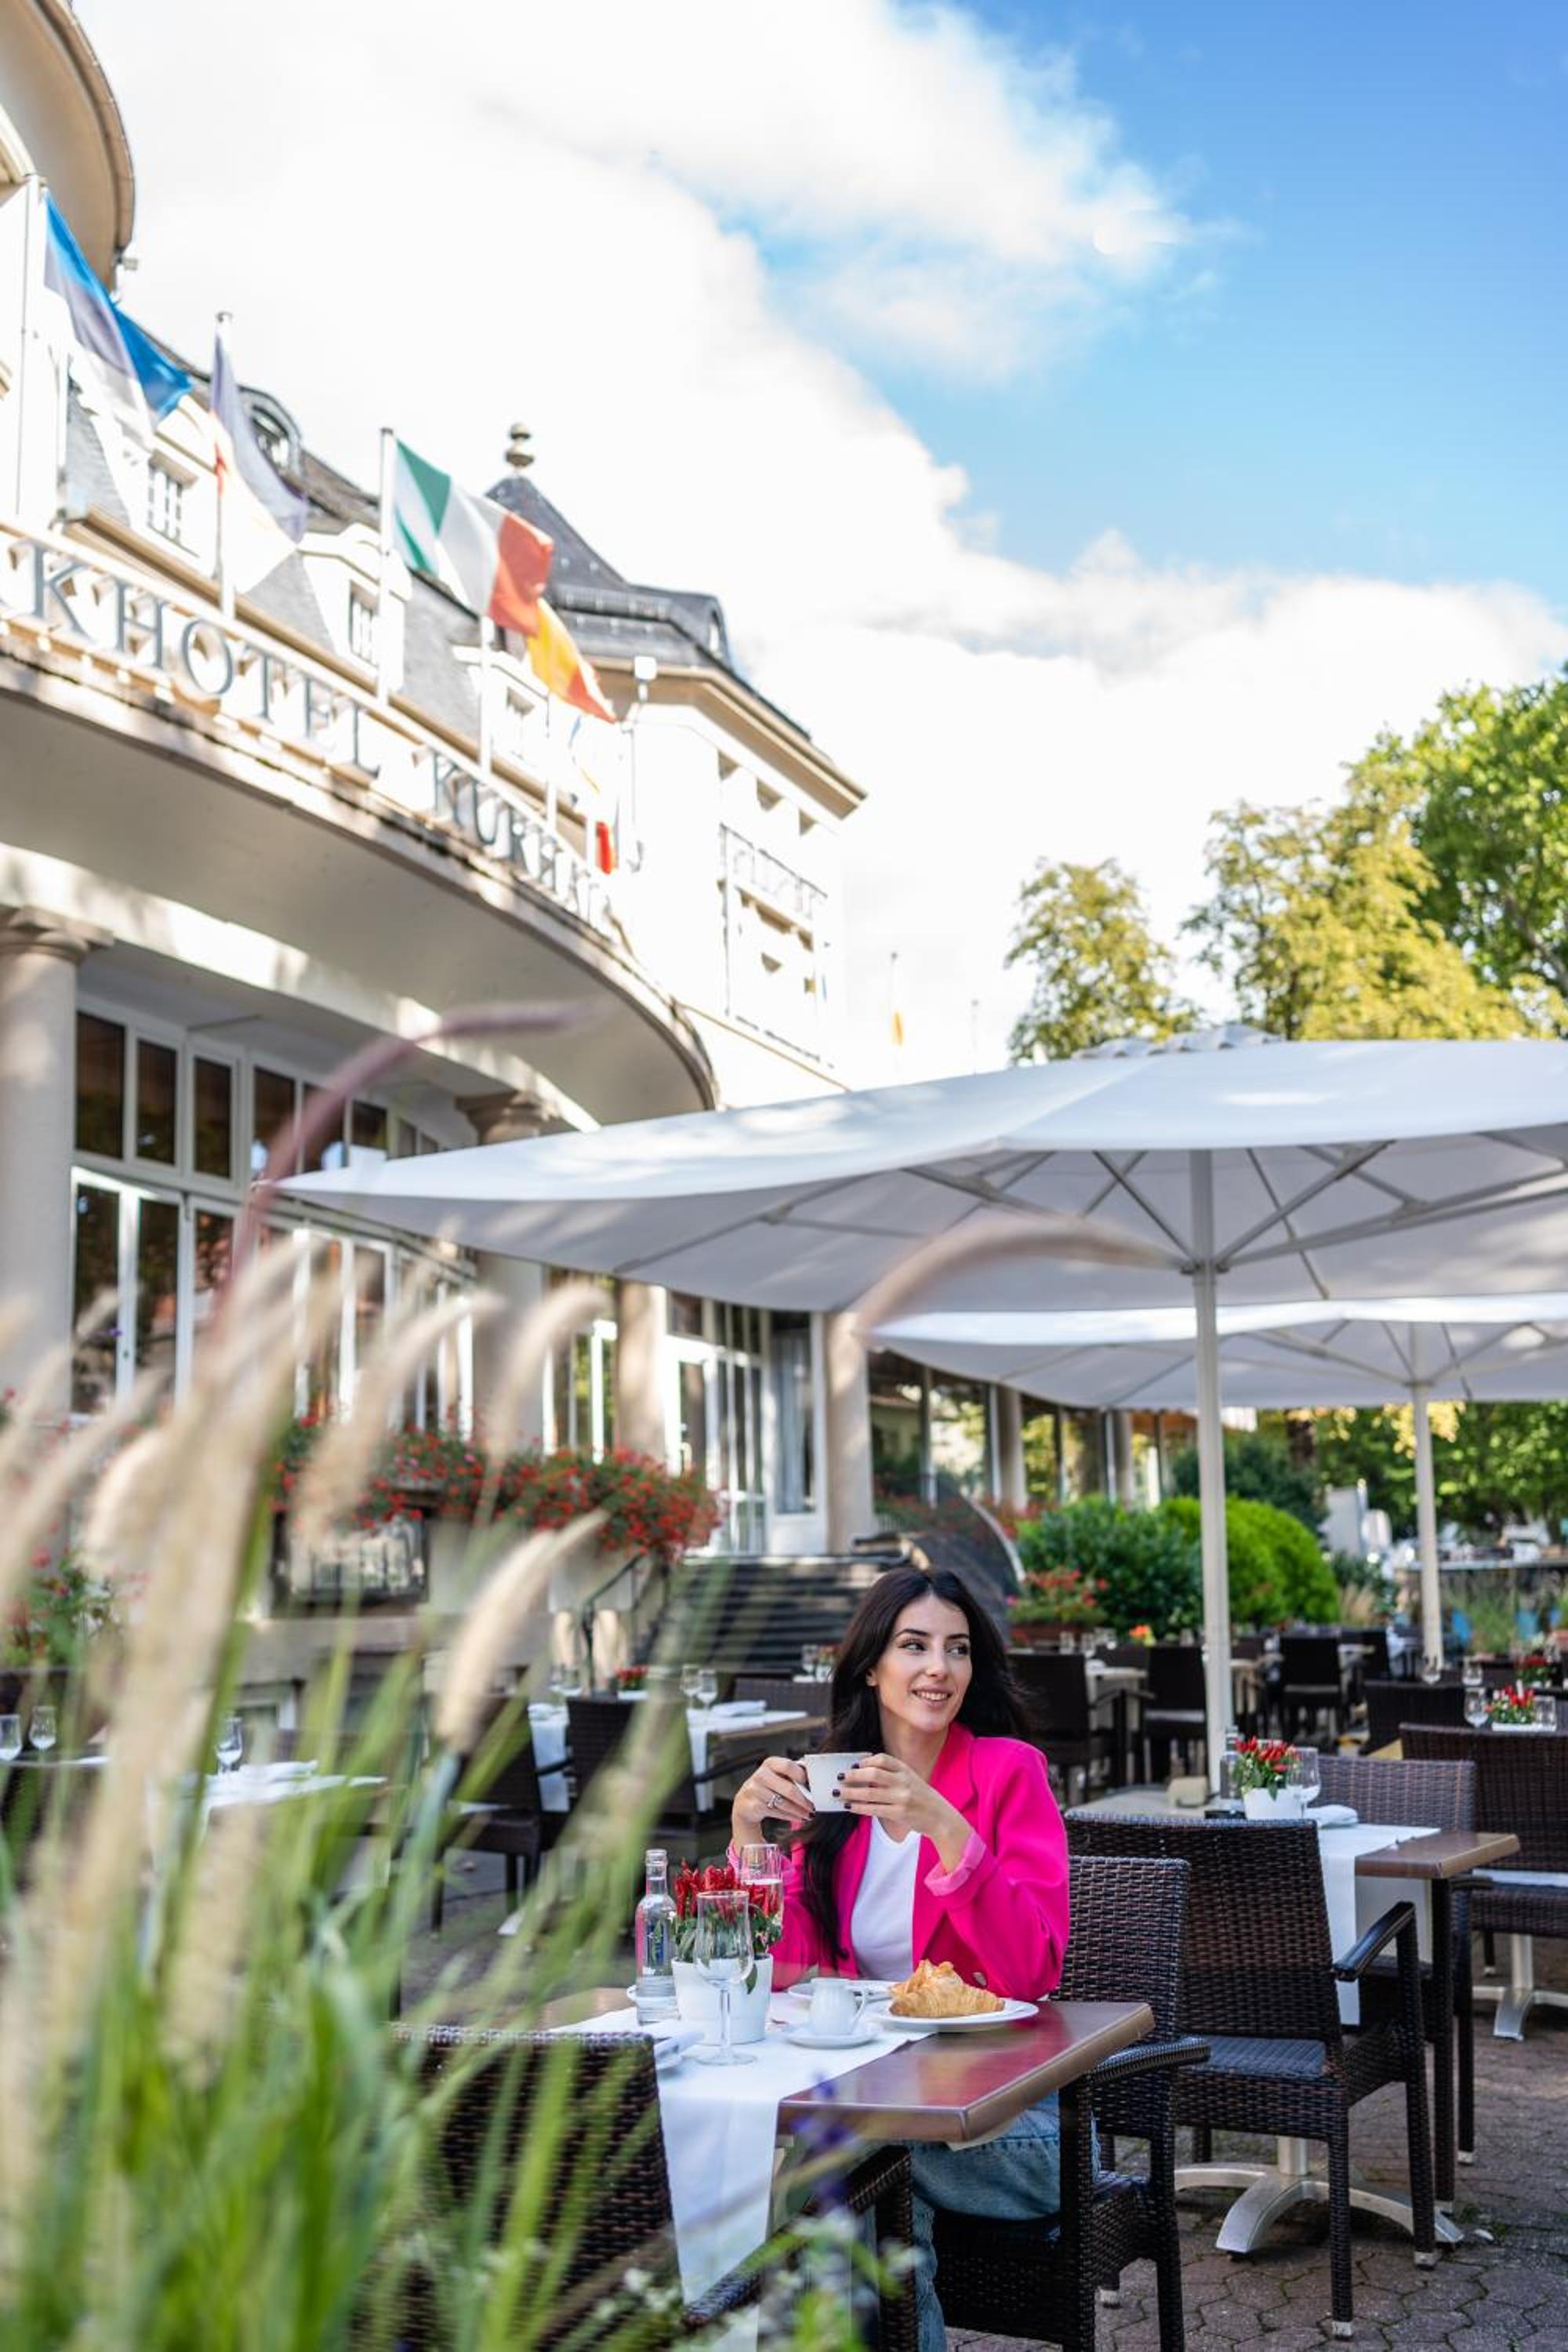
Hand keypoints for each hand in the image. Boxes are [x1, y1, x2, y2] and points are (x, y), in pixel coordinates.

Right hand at [732, 1754, 812, 1842]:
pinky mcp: (754, 1806)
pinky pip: (777, 1812)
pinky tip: (798, 1816)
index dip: (801, 1775)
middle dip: (804, 1800)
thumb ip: (792, 1772)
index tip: (811, 1784)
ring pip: (784, 1803)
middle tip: (813, 1805)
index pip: (788, 1766)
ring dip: (799, 1810)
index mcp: (769, 1763)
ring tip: (808, 1813)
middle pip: (788, 1789)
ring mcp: (756, 1791)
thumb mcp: (777, 1774)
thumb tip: (812, 1775)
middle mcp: (761, 1775)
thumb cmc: (767, 1785)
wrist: (745, 1801)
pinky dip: (790, 1816)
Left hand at [839, 1754, 969, 1863]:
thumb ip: (892, 1776)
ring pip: (870, 1793)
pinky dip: (859, 1807)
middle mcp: (904, 1781)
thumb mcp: (911, 1780)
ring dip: (851, 1792)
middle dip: (854, 1775)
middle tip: (840, 1777)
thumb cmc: (921, 1798)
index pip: (883, 1759)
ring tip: (838, 1793)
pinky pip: (874, 1809)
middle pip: (874, 1774)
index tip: (854, 1764)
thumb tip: (863, 1774)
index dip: (866, 1760)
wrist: (940, 1817)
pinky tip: (849, 1806)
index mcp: (906, 1770)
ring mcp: (902, 1798)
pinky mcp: (899, 1813)